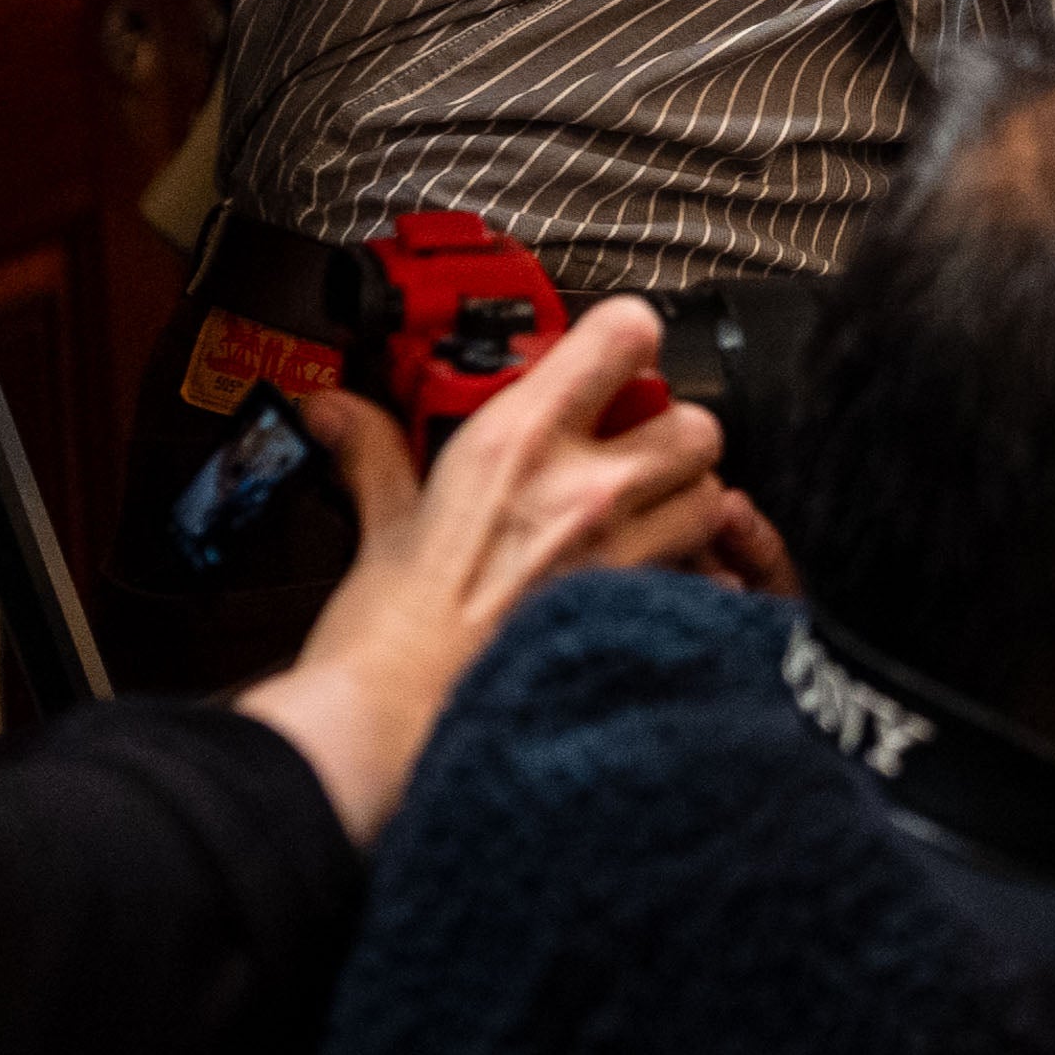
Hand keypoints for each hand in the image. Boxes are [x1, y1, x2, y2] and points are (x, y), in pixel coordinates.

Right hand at [231, 299, 742, 837]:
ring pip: (713, 495)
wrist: (399, 718)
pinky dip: (691, 576)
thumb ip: (375, 454)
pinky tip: (650, 583)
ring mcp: (620, 551)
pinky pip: (703, 575)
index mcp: (519, 443)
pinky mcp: (637, 610)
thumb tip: (340, 411)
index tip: (616, 353)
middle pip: (693, 423)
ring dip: (688, 502)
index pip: (624, 335)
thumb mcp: (383, 522)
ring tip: (645, 518)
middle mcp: (585, 486)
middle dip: (671, 434)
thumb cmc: (390, 629)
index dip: (629, 337)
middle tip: (633, 452)